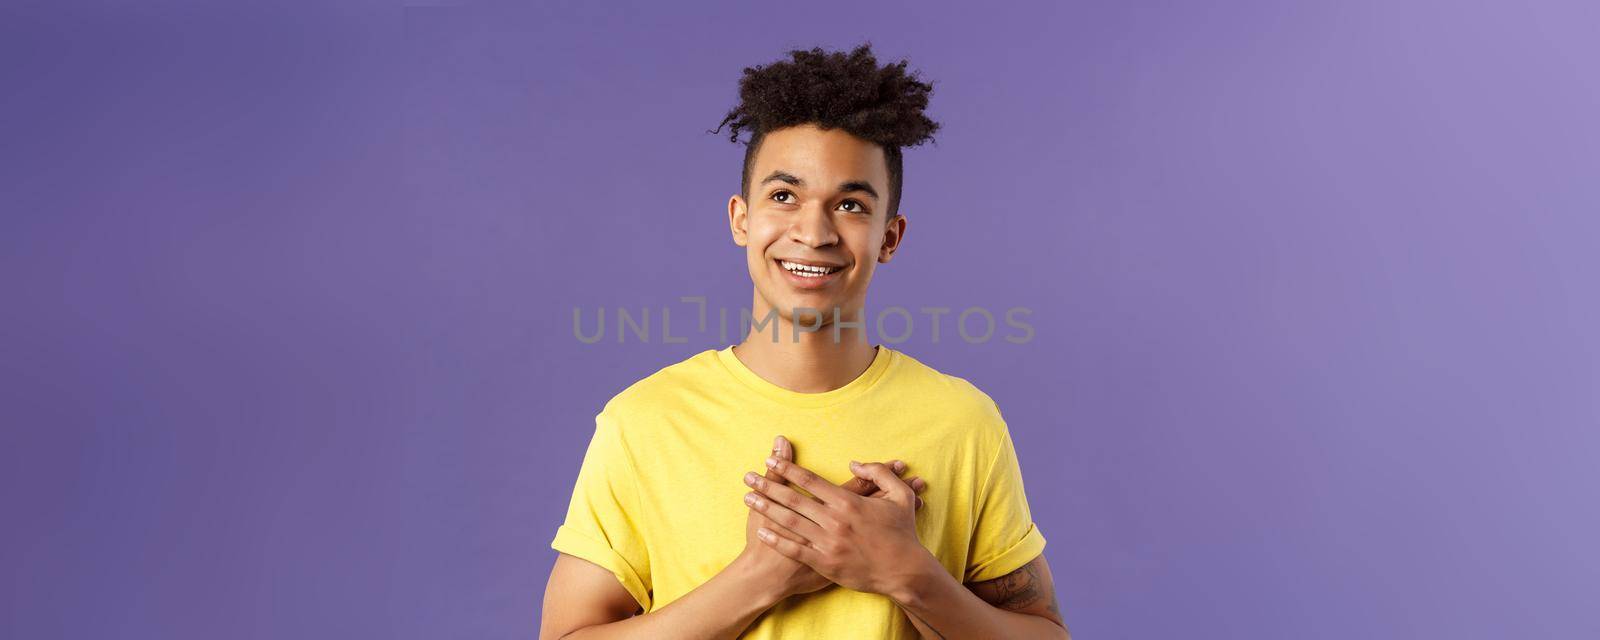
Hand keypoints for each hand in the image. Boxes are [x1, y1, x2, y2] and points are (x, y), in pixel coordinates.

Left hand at [744, 456, 931, 598]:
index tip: (769, 460)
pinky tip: (761, 531)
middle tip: (748, 477)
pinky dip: (777, 540)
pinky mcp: (826, 563)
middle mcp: (834, 521)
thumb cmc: (902, 533)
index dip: (787, 469)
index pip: (810, 480)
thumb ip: (878, 473)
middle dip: (768, 486)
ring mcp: (828, 543)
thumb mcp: (900, 496)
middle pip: (793, 499)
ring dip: (766, 509)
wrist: (904, 571)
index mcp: (848, 502)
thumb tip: (854, 464)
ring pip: (790, 522)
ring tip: (748, 498)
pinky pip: (795, 549)